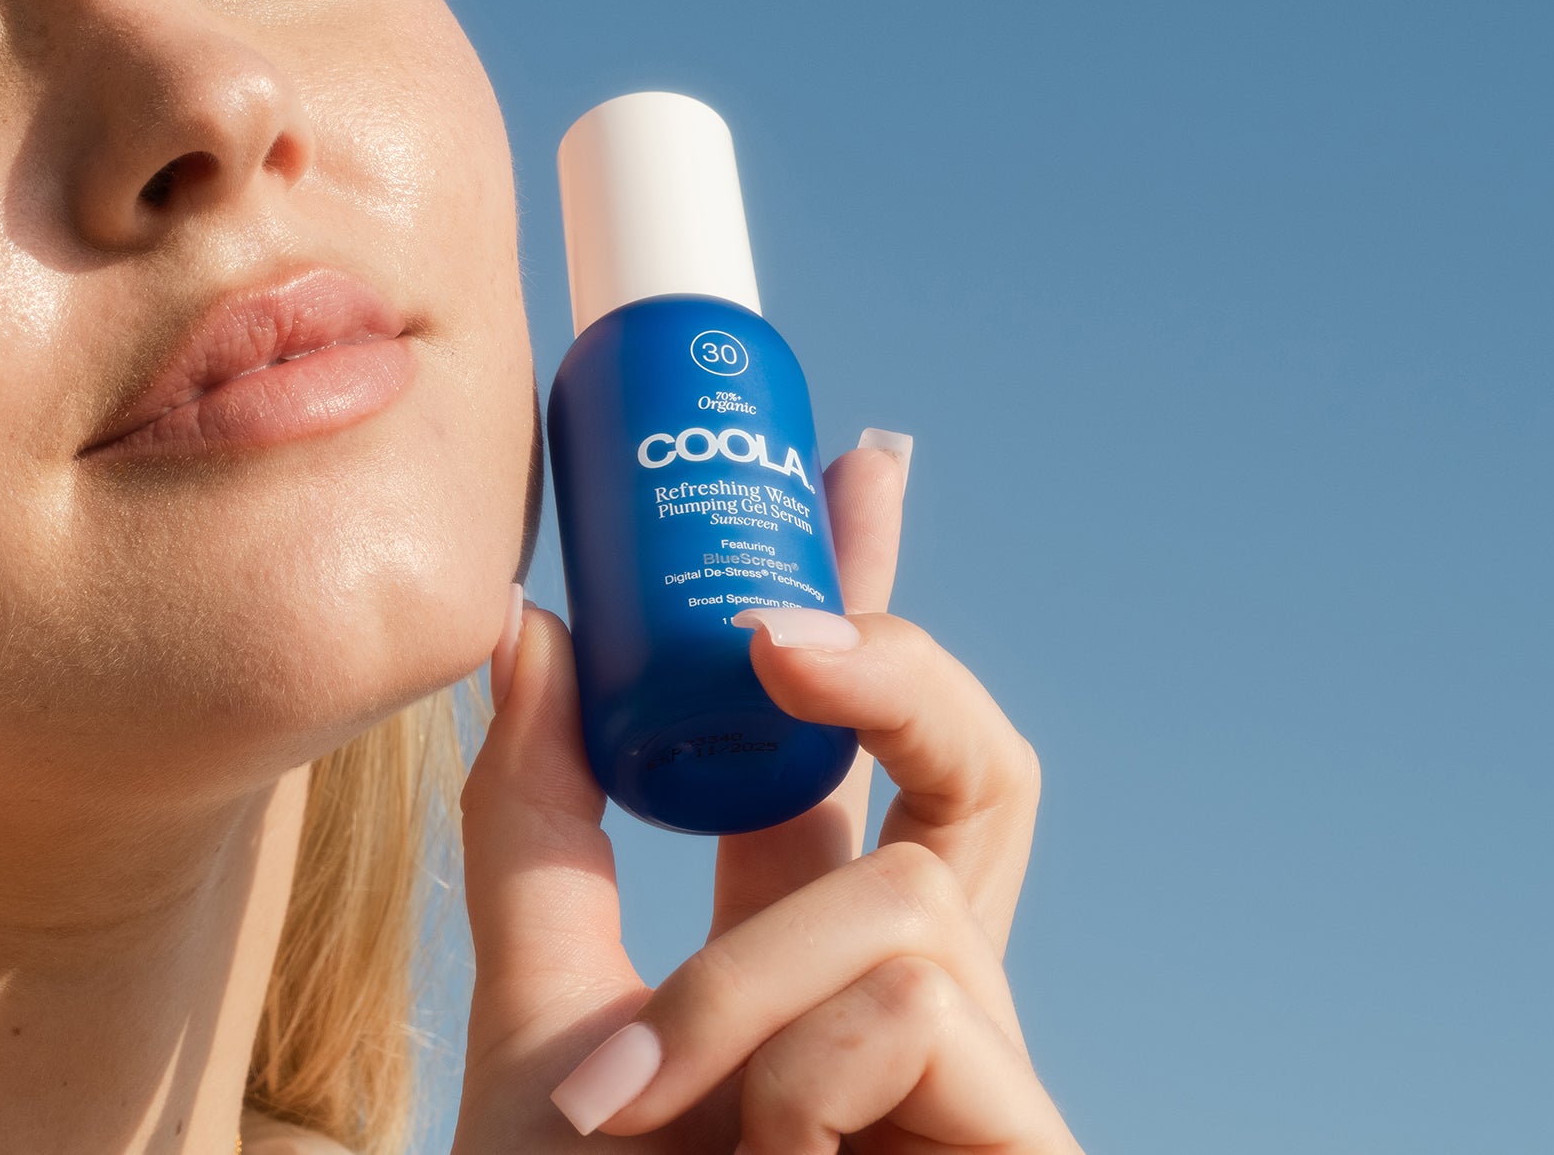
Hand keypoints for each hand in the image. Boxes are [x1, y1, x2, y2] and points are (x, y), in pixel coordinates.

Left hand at [454, 438, 1078, 1153]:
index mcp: (812, 955)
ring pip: (902, 897)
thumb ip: (535, 832)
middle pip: (982, 765)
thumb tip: (526, 621)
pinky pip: (913, 1004)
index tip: (862, 466)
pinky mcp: (1027, 1136)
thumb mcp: (538, 1013)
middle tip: (775, 639)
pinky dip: (791, 1077)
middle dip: (903, 668)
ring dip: (740, 992)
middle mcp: (909, 992)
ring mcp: (981, 1069)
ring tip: (639, 1105)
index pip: (862, 744)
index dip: (873, 601)